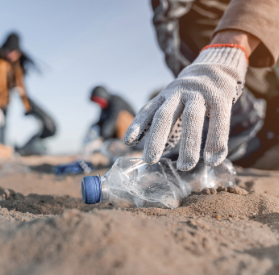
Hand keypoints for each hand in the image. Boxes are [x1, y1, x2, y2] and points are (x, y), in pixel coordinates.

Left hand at [124, 45, 247, 169]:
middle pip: (165, 115)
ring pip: (191, 118)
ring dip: (188, 144)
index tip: (127, 142)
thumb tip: (153, 149)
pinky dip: (216, 142)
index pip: (148, 110)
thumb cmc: (190, 94)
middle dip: (156, 138)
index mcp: (165, 96)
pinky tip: (212, 161)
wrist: (216, 67)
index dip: (137, 125)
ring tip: (184, 167)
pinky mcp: (220, 98)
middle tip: (150, 160)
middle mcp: (178, 93)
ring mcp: (199, 94)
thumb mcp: (172, 102)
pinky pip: (218, 121)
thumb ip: (163, 122)